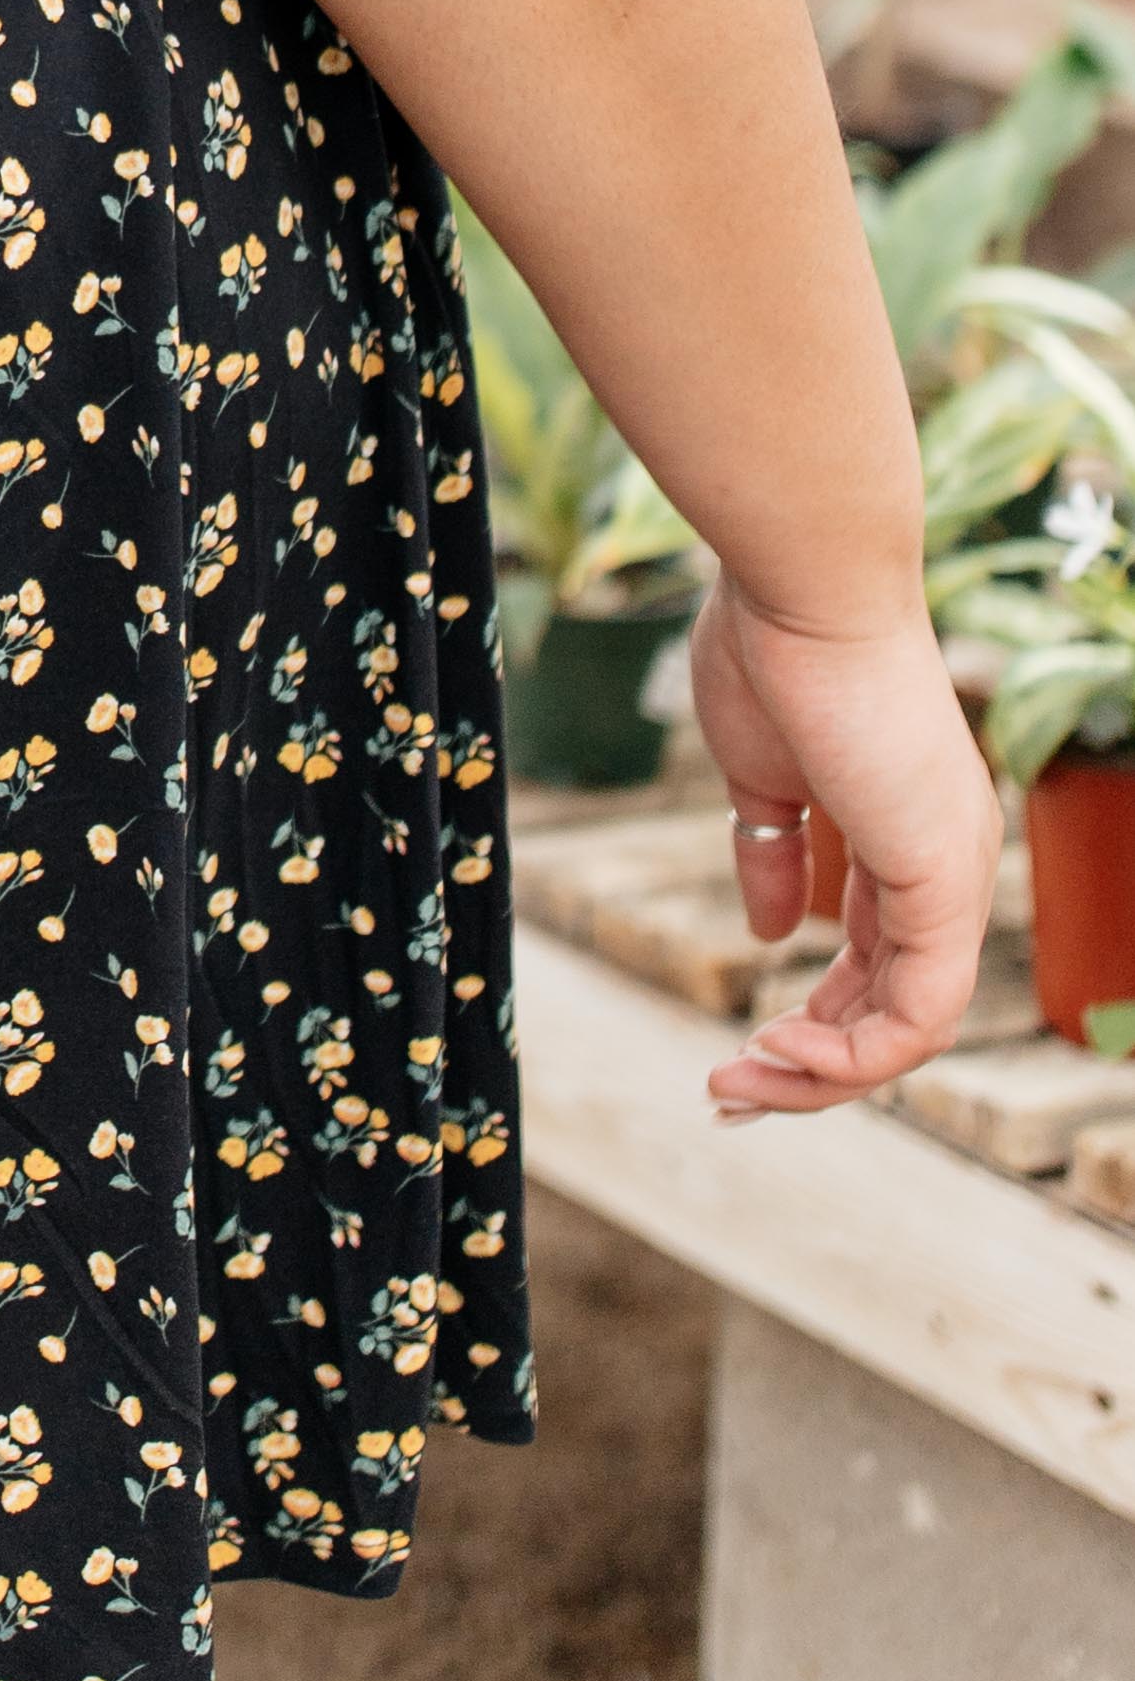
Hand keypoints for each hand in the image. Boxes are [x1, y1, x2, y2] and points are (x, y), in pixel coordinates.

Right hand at [692, 574, 1001, 1122]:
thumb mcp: (760, 774)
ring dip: (819, 1075)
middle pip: (894, 1007)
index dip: (815, 1018)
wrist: (802, 585)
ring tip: (737, 1084)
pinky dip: (851, 1055)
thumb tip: (775, 933)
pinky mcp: (944, 886)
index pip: (878, 959)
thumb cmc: (773, 650)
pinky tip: (777, 1051)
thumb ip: (772, 852)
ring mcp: (953, 875)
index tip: (738, 1046)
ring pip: (909, 1028)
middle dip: (809, 1065)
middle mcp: (947, 862)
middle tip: (727, 1094)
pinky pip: (917, 1014)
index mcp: (906, 830)